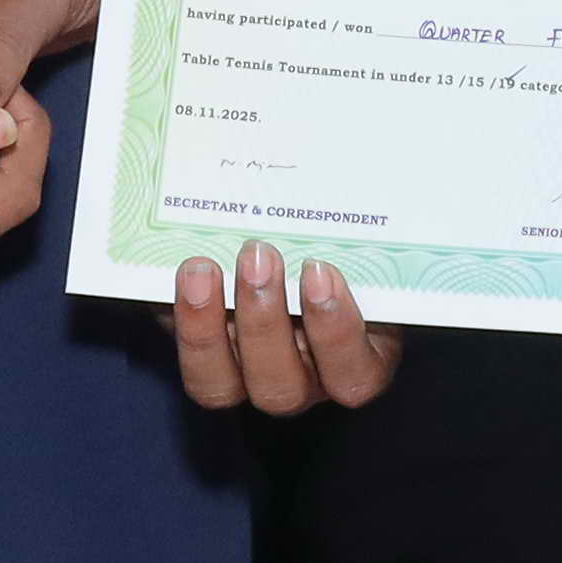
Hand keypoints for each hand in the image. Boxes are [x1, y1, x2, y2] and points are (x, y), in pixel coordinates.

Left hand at [171, 240, 398, 412]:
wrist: (280, 248)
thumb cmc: (334, 245)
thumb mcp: (354, 240)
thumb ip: (356, 231)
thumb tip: (379, 174)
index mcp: (357, 357)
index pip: (355, 374)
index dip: (336, 333)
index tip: (320, 272)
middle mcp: (303, 380)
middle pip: (281, 388)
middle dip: (263, 322)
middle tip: (259, 255)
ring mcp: (247, 377)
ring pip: (222, 387)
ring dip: (206, 329)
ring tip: (203, 269)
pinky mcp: (205, 364)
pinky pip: (190, 364)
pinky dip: (182, 321)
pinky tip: (184, 273)